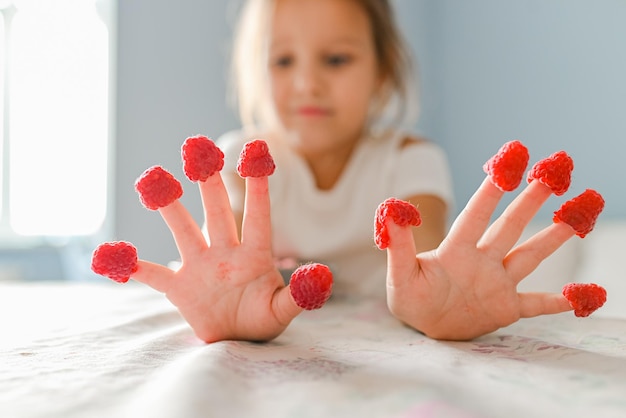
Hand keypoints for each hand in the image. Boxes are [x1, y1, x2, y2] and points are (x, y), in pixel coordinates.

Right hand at [95, 138, 331, 342]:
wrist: (235, 342)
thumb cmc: (261, 321)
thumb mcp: (282, 312)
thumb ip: (300, 295)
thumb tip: (323, 275)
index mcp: (254, 255)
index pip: (258, 216)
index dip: (258, 186)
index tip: (258, 152)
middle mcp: (225, 252)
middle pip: (216, 212)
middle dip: (208, 182)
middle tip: (198, 148)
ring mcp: (200, 266)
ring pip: (182, 230)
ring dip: (169, 207)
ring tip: (152, 179)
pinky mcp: (179, 288)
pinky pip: (153, 274)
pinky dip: (132, 266)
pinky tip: (112, 255)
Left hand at [383, 177, 577, 340]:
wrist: (423, 326)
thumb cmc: (410, 299)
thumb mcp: (400, 275)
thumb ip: (399, 244)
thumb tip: (392, 208)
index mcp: (456, 250)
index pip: (477, 215)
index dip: (492, 189)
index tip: (509, 162)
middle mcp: (482, 260)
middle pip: (510, 225)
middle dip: (531, 200)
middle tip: (554, 173)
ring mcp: (498, 283)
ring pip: (530, 256)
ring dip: (554, 237)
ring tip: (578, 216)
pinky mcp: (506, 308)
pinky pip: (538, 304)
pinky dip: (559, 301)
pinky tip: (582, 295)